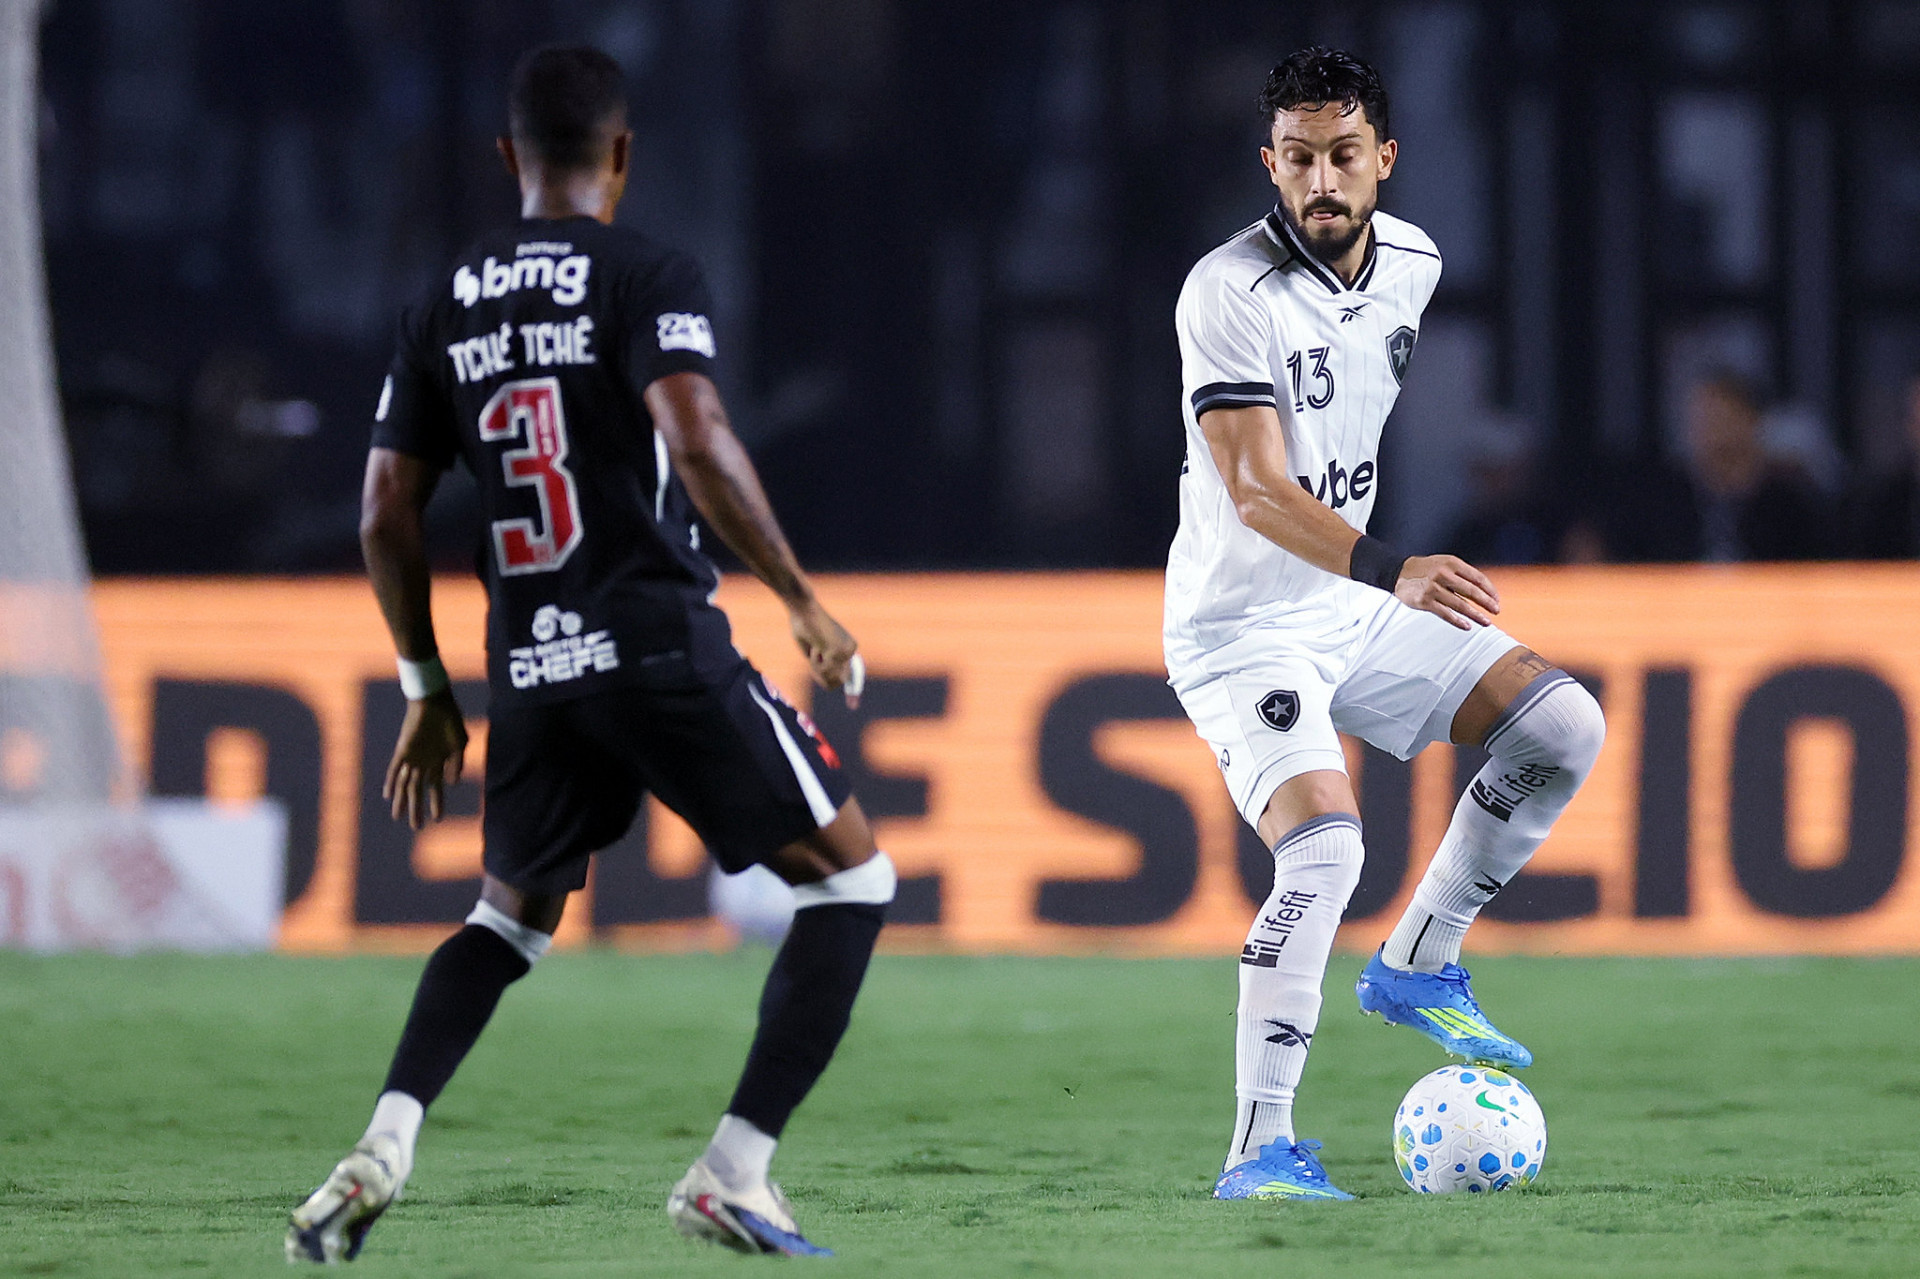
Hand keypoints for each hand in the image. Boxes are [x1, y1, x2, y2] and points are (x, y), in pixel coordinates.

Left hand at [383, 688, 467, 828]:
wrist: (436, 701)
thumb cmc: (450, 719)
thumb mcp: (460, 743)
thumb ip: (456, 764)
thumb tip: (450, 784)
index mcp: (438, 762)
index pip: (435, 788)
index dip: (436, 803)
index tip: (437, 820)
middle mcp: (424, 762)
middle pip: (418, 790)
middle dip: (416, 809)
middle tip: (416, 827)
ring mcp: (413, 757)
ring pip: (405, 783)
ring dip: (402, 801)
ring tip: (399, 818)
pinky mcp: (404, 749)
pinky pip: (395, 768)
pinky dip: (392, 781)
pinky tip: (389, 794)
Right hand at [788, 597, 862, 707]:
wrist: (803, 608)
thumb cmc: (804, 626)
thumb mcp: (815, 651)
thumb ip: (825, 666)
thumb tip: (836, 683)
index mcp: (847, 649)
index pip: (851, 675)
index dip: (852, 691)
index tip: (852, 705)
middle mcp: (851, 651)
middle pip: (835, 682)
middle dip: (820, 675)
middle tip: (814, 654)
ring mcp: (847, 652)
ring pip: (829, 678)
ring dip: (816, 667)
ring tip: (814, 647)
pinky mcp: (840, 652)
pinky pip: (823, 671)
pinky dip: (814, 662)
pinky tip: (815, 646)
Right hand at [1393, 554, 1500, 629]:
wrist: (1399, 572)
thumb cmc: (1427, 569)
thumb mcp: (1445, 564)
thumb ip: (1462, 574)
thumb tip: (1484, 592)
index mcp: (1451, 563)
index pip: (1477, 577)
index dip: (1489, 590)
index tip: (1496, 600)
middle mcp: (1443, 575)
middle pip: (1471, 591)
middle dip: (1487, 603)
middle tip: (1496, 611)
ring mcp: (1433, 589)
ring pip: (1460, 605)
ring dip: (1476, 615)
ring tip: (1486, 622)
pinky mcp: (1425, 601)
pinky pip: (1445, 614)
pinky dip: (1458, 621)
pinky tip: (1467, 626)